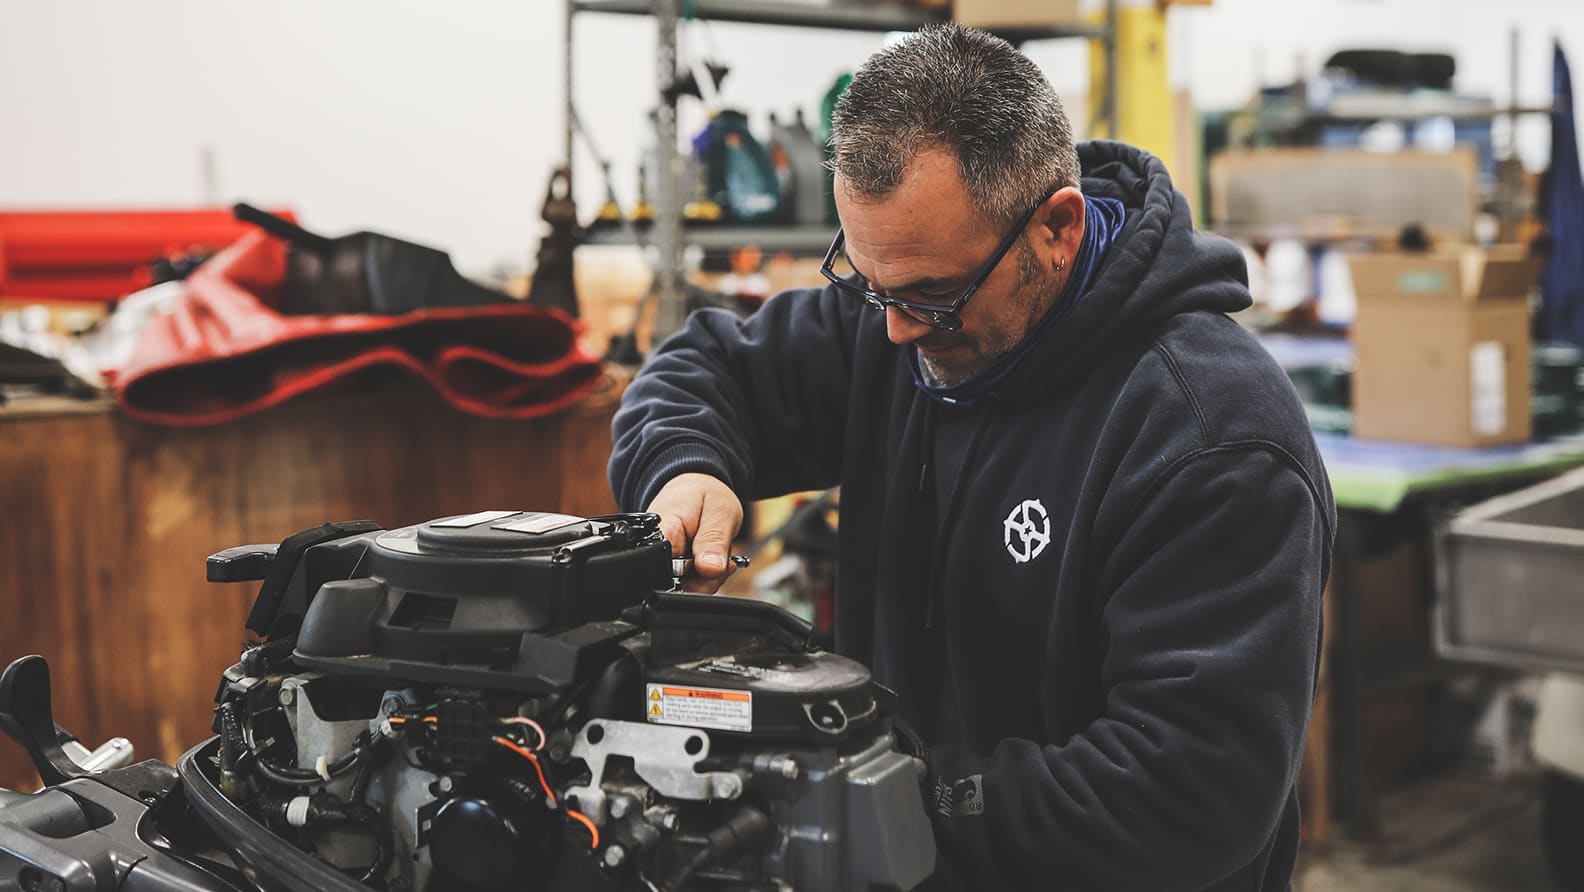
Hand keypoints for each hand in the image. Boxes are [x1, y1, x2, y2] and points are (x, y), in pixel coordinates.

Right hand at [646, 473, 743, 593]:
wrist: (694, 486)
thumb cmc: (705, 495)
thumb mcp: (719, 512)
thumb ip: (714, 542)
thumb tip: (710, 569)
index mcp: (662, 532)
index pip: (668, 571)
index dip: (696, 576)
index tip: (714, 563)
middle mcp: (654, 549)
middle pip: (677, 586)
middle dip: (705, 579)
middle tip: (720, 557)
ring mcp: (660, 560)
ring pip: (684, 588)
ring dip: (706, 578)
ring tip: (715, 553)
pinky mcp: (667, 567)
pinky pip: (686, 583)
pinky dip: (703, 576)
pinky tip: (711, 560)